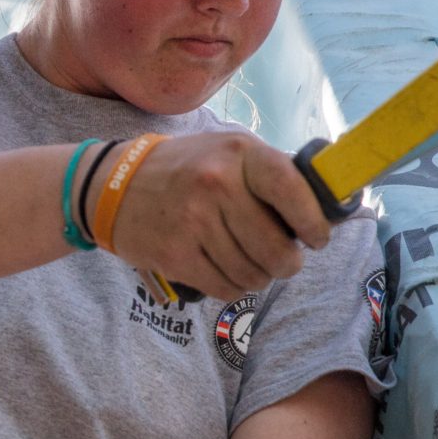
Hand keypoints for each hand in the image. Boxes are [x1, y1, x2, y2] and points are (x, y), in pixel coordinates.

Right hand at [108, 131, 333, 299]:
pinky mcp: (175, 254)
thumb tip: (324, 207)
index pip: (291, 190)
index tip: (317, 239)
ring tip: (252, 266)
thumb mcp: (228, 151)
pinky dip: (234, 288)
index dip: (312, 222)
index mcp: (238, 153)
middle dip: (287, 263)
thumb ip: (270, 172)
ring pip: (252, 273)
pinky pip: (225, 288)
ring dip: (259, 277)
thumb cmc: (185, 169)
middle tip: (283, 262)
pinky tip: (228, 274)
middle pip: (276, 247)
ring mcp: (193, 221)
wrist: (113, 185)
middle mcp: (216, 184)